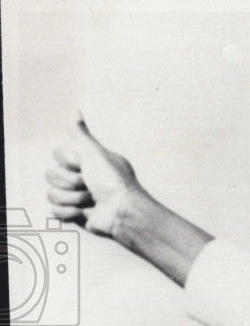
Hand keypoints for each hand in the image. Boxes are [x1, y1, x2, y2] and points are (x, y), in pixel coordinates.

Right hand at [47, 115, 144, 236]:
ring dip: (73, 198)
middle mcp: (80, 177)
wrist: (123, 212)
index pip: (57, 154)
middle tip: (90, 185)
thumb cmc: (113, 181)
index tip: (84, 164)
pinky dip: (69, 212)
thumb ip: (82, 134)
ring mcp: (76, 196)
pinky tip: (84, 212)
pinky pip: (54, 212)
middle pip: (51, 174)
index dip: (68, 160)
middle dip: (71, 181)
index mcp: (85, 161)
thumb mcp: (96, 153)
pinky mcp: (74, 215)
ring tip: (92, 200)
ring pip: (52, 194)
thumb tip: (75, 110)